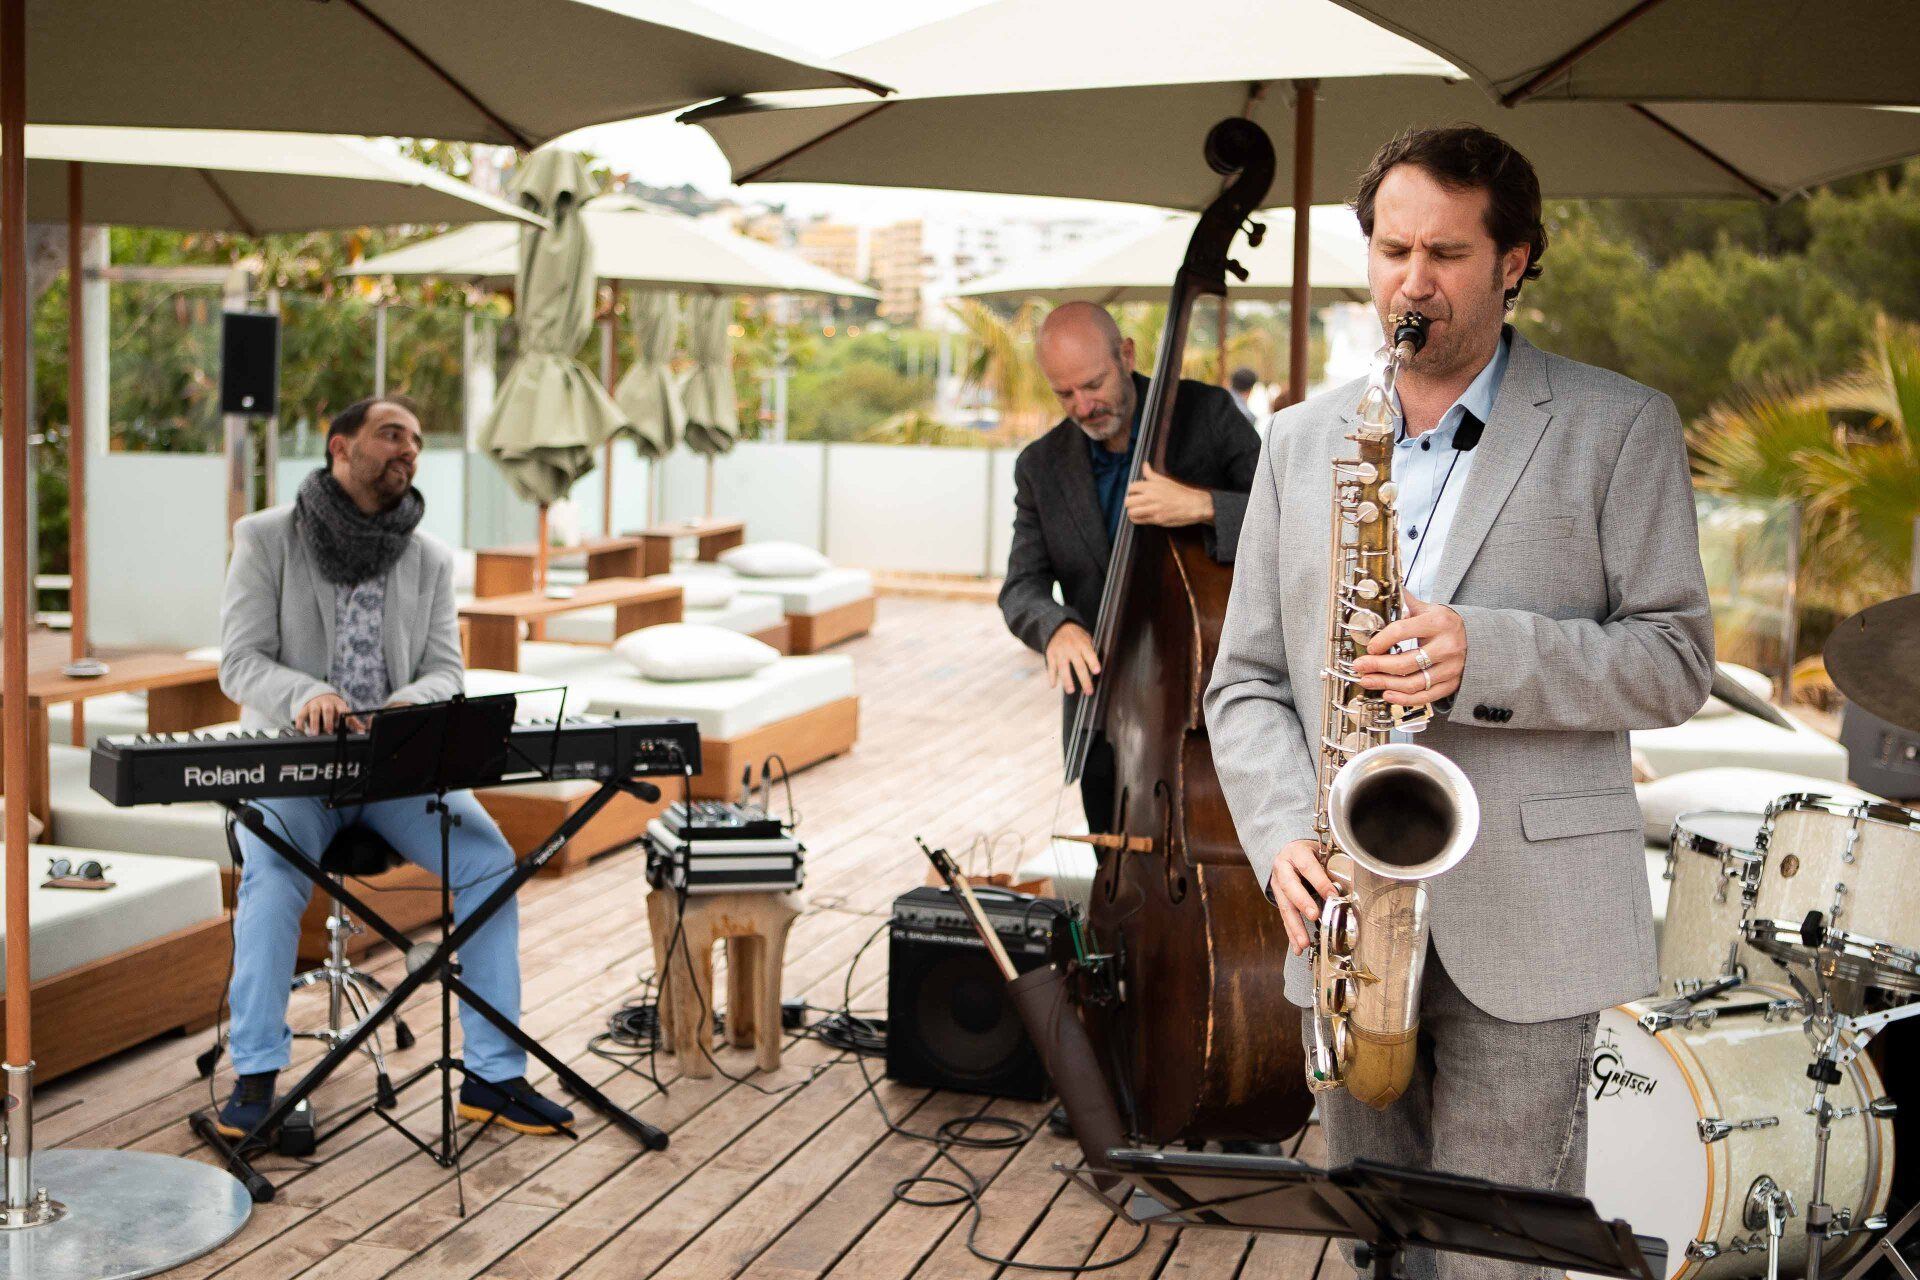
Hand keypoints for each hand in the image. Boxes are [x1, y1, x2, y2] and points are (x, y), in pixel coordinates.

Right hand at [296, 692, 354, 735]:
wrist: (320, 695)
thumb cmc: (335, 707)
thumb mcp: (344, 711)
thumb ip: (353, 722)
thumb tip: (362, 732)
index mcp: (339, 704)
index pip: (342, 710)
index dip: (343, 717)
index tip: (344, 726)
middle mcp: (327, 703)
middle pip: (328, 710)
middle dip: (328, 720)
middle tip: (329, 731)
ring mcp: (315, 704)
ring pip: (314, 712)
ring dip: (314, 722)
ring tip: (314, 733)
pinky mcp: (305, 708)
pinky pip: (301, 715)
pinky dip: (300, 723)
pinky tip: (301, 731)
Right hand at [1044, 622, 1099, 694]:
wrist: (1060, 626)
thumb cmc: (1078, 637)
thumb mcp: (1087, 639)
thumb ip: (1091, 652)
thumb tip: (1097, 670)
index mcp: (1082, 643)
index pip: (1089, 654)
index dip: (1093, 662)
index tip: (1097, 671)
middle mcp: (1071, 647)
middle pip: (1078, 665)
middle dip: (1084, 680)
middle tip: (1089, 691)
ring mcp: (1060, 651)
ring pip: (1063, 667)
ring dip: (1067, 680)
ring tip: (1070, 691)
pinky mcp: (1050, 654)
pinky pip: (1051, 666)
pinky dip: (1051, 676)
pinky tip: (1053, 685)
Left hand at [1123, 463, 1212, 527]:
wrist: (1193, 505)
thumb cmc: (1180, 492)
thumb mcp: (1165, 480)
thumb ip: (1151, 474)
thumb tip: (1145, 465)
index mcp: (1152, 485)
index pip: (1131, 487)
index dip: (1131, 491)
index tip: (1134, 493)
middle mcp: (1151, 497)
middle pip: (1128, 501)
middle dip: (1129, 502)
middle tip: (1134, 502)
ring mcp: (1153, 509)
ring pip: (1131, 512)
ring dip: (1131, 511)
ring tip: (1136, 510)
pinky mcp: (1156, 519)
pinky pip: (1138, 521)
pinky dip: (1136, 519)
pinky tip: (1140, 516)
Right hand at [1268, 838, 1338, 955]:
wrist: (1288, 851)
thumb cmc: (1309, 852)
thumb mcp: (1320, 852)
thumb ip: (1331, 867)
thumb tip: (1349, 888)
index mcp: (1296, 853)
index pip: (1308, 867)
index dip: (1320, 882)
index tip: (1333, 895)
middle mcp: (1283, 869)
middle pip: (1290, 887)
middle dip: (1303, 903)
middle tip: (1314, 916)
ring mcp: (1278, 885)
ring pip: (1285, 907)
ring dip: (1295, 926)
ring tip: (1304, 942)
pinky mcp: (1279, 899)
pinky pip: (1285, 917)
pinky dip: (1292, 933)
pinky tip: (1298, 947)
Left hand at [1352, 592, 1465, 707]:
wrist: (1475, 638)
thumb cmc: (1444, 624)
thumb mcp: (1428, 608)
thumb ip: (1406, 601)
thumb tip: (1383, 588)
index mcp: (1438, 623)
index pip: (1402, 631)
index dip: (1382, 640)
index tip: (1369, 646)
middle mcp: (1447, 646)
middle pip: (1405, 662)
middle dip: (1377, 665)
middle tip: (1360, 666)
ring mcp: (1451, 668)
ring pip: (1413, 683)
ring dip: (1385, 684)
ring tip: (1367, 680)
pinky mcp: (1452, 684)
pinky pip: (1425, 696)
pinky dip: (1404, 699)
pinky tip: (1387, 694)